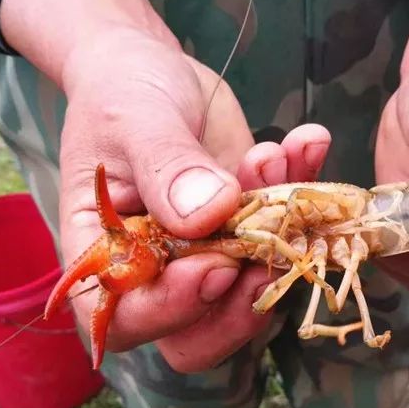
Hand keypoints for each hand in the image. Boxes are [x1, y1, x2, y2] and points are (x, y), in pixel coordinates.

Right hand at [59, 29, 330, 371]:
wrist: (153, 70)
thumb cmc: (121, 93)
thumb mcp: (135, 120)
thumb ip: (165, 168)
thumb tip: (209, 216)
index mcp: (103, 255)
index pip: (123, 318)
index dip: (168, 310)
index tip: (213, 265)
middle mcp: (154, 273)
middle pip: (194, 337)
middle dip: (239, 304)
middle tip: (266, 248)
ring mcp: (206, 259)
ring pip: (248, 299)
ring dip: (278, 242)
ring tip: (274, 160)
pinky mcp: (248, 235)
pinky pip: (284, 242)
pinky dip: (303, 199)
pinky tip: (305, 145)